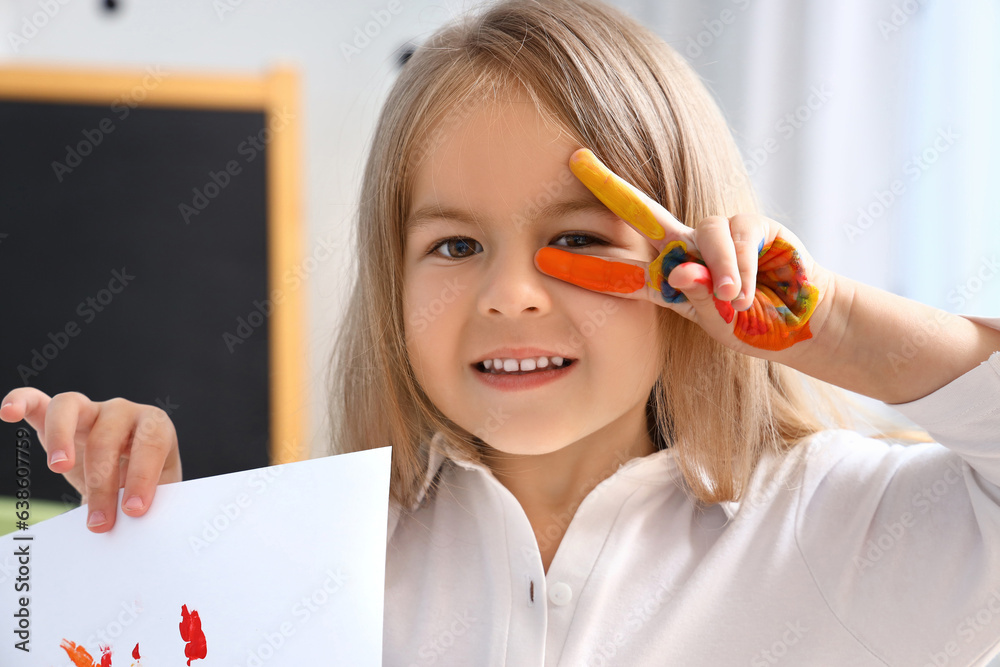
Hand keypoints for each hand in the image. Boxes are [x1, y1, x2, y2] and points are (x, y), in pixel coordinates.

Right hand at [0, 388, 181, 532]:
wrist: (134, 476)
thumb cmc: (149, 484)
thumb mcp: (159, 494)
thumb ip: (153, 505)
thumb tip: (139, 532)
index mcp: (156, 427)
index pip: (151, 444)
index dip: (143, 476)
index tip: (134, 510)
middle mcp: (123, 411)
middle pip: (107, 437)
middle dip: (102, 484)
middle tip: (101, 522)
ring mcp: (91, 409)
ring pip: (72, 408)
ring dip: (62, 438)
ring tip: (59, 468)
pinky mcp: (60, 417)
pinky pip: (38, 403)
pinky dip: (22, 402)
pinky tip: (9, 413)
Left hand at [534, 148, 835, 355]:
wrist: (799, 324)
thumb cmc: (751, 323)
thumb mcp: (714, 320)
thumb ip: (695, 298)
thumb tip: (681, 272)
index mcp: (669, 276)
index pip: (620, 269)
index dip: (584, 264)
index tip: (542, 258)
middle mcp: (687, 248)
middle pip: (642, 209)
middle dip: (608, 184)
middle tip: (575, 161)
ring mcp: (719, 234)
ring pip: (704, 232)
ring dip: (717, 268)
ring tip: (731, 300)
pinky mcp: (755, 227)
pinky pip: (738, 235)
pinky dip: (741, 267)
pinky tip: (747, 291)